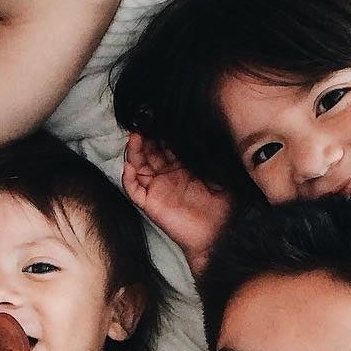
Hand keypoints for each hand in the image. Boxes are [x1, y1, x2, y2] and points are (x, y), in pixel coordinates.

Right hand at [122, 132, 233, 275]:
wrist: (218, 233)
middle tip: (145, 122)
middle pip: (149, 152)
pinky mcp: (150, 203)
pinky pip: (133, 189)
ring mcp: (156, 189)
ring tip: (135, 136)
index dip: (161, 132)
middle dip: (146, 137)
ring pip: (138, 166)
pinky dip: (127, 177)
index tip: (160, 117)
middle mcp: (167, 176)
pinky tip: (129, 164)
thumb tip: (207, 128)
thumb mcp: (219, 172)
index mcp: (182, 167)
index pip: (166, 145)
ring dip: (134, 151)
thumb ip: (209, 154)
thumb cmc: (222, 204)